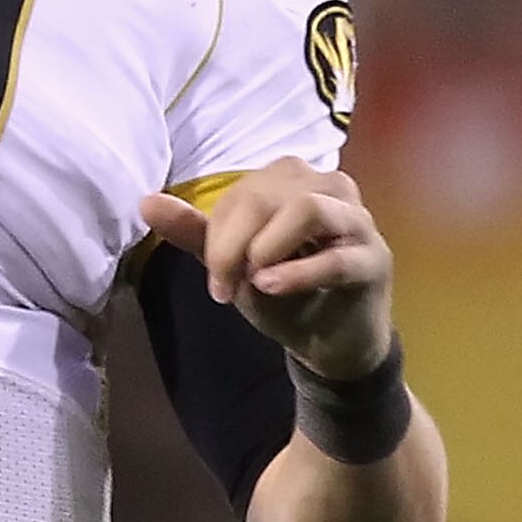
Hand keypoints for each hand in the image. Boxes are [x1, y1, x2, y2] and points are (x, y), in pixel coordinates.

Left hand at [141, 158, 395, 381]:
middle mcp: (330, 187)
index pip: (242, 192)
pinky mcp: (375, 260)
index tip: (215, 280)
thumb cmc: (284, 291)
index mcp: (292, 179)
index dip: (219, 235)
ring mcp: (358, 221)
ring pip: (307, 209)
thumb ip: (196, 232)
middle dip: (235, 244)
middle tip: (225, 288)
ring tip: (253, 281)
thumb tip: (145, 201)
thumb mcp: (235, 262)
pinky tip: (270, 288)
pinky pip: (336, 258)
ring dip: (267, 247)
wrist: (331, 342)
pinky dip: (298, 273)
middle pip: (269, 195)